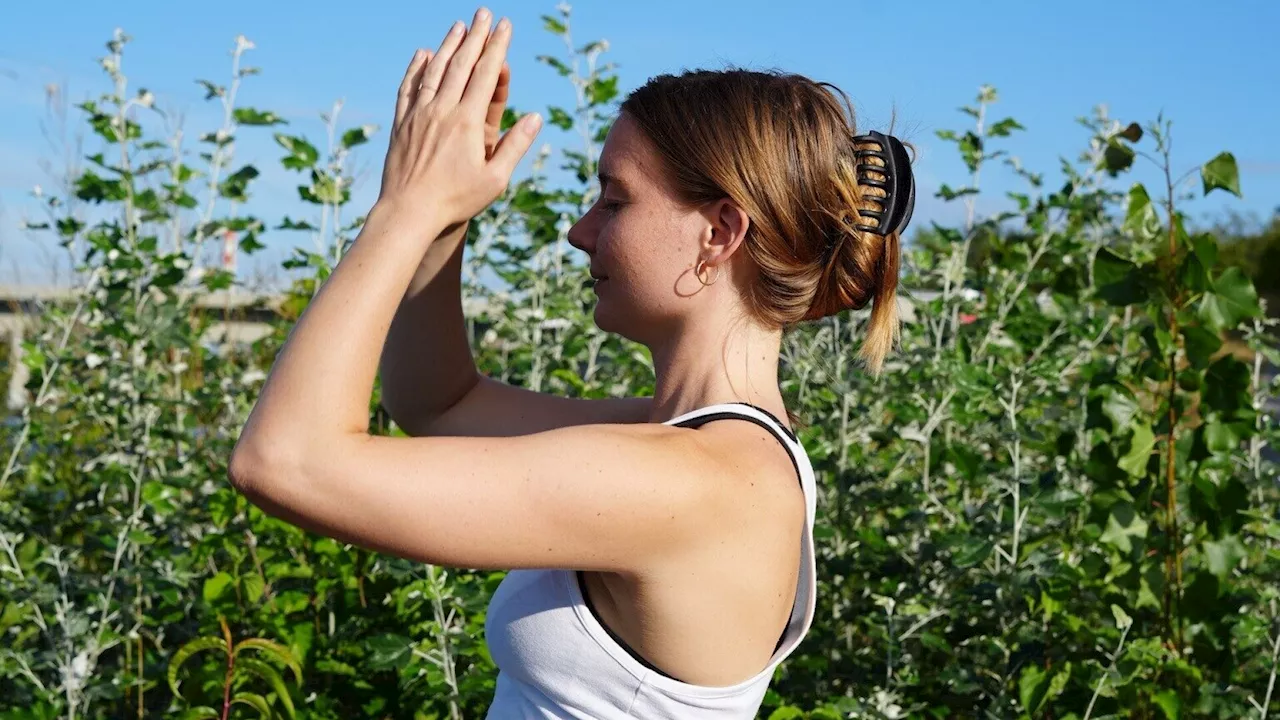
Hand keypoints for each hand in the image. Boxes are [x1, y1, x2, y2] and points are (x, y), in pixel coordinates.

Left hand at [377, 8, 541, 231]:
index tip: (505, 26)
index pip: (485, 74)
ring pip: (434, 70)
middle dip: (475, 36)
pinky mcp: (401, 123)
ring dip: (448, 45)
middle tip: (484, 13)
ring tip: (458, 26)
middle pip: (461, 64)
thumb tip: (536, 118)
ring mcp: (418, 114)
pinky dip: (417, 68)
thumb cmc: (456, 200)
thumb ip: (515, 146)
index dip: (497, 48)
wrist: (408, 212)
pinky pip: (409, 87)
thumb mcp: (495, 180)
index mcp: (468, 122)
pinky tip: (422, 54)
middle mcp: (442, 110)